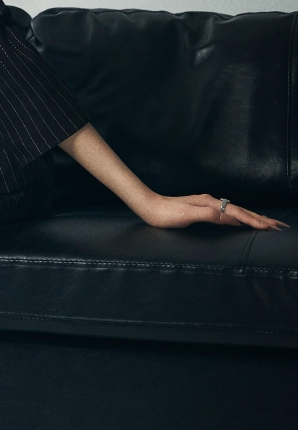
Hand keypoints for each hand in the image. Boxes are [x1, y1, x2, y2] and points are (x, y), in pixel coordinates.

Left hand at [139, 193, 287, 230]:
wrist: (149, 207)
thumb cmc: (165, 214)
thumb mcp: (186, 215)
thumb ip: (208, 215)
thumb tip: (229, 216)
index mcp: (209, 203)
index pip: (237, 213)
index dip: (253, 220)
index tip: (269, 227)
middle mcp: (211, 202)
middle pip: (241, 210)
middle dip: (260, 218)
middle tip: (279, 225)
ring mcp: (208, 205)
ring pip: (236, 211)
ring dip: (254, 217)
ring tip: (268, 223)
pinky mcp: (204, 209)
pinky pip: (228, 214)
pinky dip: (241, 217)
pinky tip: (243, 220)